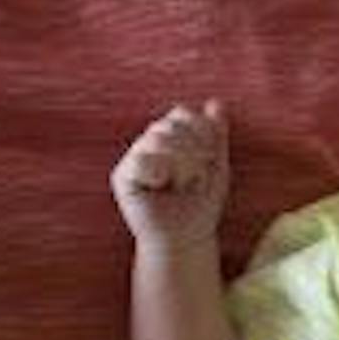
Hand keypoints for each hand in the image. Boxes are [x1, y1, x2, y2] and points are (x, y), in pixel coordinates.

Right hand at [111, 101, 231, 246]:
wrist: (187, 238)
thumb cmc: (200, 204)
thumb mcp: (216, 166)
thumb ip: (215, 134)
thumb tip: (216, 102)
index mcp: (170, 137)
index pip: (183, 113)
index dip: (201, 133)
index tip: (209, 160)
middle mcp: (149, 143)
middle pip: (171, 124)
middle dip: (193, 152)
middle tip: (193, 179)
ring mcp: (134, 157)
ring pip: (158, 138)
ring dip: (181, 164)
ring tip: (180, 184)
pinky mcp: (122, 176)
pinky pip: (141, 159)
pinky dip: (159, 172)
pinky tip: (160, 186)